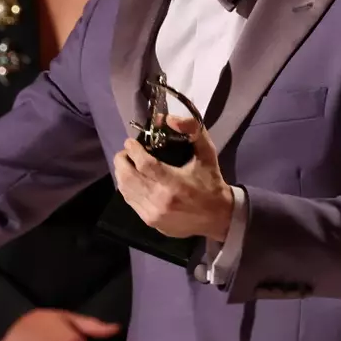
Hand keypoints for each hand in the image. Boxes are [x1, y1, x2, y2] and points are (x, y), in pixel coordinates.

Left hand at [114, 115, 233, 239]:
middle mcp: (159, 200)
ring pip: (125, 190)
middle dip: (122, 160)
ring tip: (128, 163)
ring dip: (122, 173)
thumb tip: (169, 118)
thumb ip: (192, 130)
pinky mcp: (150, 221)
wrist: (217, 218)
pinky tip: (133, 179)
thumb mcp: (207, 153)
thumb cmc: (211, 183)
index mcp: (174, 183)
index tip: (131, 141)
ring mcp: (153, 214)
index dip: (133, 150)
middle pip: (127, 177)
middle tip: (127, 151)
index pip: (143, 163)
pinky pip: (130, 201)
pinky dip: (127, 187)